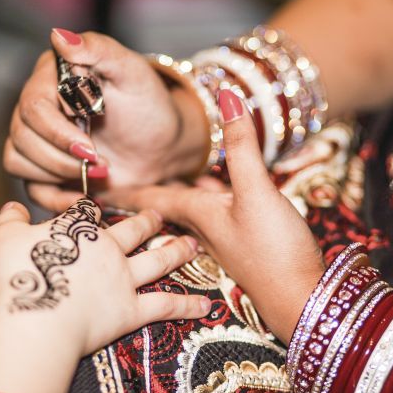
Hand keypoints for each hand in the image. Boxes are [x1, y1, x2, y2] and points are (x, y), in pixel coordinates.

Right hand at [0, 198, 209, 392]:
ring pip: (158, 261)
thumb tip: (11, 205)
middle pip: (134, 230)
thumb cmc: (20, 275)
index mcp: (80, 231)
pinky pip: (165, 306)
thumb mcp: (5, 240)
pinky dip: (186, 305)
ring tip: (193, 246)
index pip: (91, 213)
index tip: (100, 206)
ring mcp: (124, 278)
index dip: (95, 209)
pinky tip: (206, 304)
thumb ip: (10, 220)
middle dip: (148, 221)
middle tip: (160, 215)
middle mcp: (109, 250)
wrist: (38, 315)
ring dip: (177, 252)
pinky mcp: (132, 310)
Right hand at [4, 28, 207, 211]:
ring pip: (17, 161)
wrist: (162, 147)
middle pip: (22, 136)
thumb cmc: (149, 106)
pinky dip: (54, 197)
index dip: (58, 131)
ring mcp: (39, 139)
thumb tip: (59, 36)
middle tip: (101, 162)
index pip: (33, 105)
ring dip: (59, 174)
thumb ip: (99, 50)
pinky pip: (29, 188)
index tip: (91, 145)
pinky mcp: (45, 169)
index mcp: (53, 77)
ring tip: (99, 173)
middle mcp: (38, 106)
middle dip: (62, 157)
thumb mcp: (131, 73)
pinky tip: (83, 196)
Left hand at [101, 90, 324, 342]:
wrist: (300, 298)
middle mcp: (202, 227)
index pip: (150, 196)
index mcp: (196, 213)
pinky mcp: (243, 244)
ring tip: (160, 181)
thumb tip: (227, 95)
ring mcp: (222, 238)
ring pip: (189, 210)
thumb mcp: (257, 191)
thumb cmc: (273, 248)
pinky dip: (207, 199)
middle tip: (117, 184)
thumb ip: (242, 146)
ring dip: (173, 195)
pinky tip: (219, 191)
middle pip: (164, 204)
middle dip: (142, 193)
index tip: (91, 186)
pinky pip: (214, 216)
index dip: (123, 188)